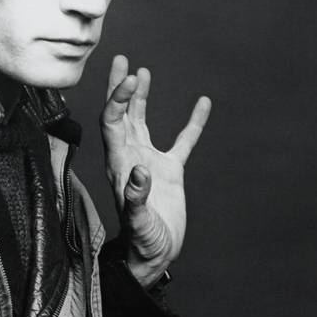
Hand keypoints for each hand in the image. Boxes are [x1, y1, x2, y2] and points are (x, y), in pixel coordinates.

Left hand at [100, 55, 210, 287]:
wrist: (154, 256)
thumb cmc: (143, 243)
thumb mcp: (139, 222)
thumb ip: (136, 198)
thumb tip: (139, 172)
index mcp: (120, 164)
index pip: (113, 122)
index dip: (119, 99)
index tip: (130, 78)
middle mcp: (130, 158)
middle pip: (120, 115)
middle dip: (119, 88)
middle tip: (120, 60)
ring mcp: (150, 163)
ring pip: (142, 123)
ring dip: (141, 98)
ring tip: (142, 72)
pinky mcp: (169, 172)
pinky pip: (182, 142)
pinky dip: (193, 124)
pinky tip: (202, 105)